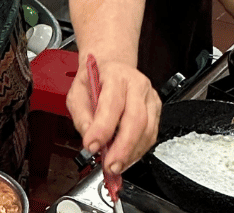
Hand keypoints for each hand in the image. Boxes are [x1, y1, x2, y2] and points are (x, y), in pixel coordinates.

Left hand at [66, 58, 160, 174]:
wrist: (111, 68)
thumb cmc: (95, 79)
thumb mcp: (77, 92)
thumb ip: (80, 115)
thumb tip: (89, 136)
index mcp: (115, 75)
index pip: (112, 104)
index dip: (102, 128)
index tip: (91, 145)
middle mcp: (137, 84)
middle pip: (136, 120)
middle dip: (122, 148)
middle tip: (110, 165)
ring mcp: (150, 97)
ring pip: (147, 130)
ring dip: (132, 153)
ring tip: (116, 165)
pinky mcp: (156, 109)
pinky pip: (152, 134)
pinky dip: (139, 150)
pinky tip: (126, 158)